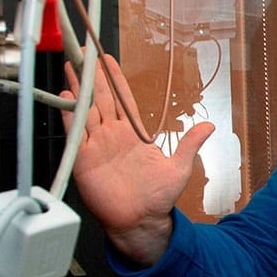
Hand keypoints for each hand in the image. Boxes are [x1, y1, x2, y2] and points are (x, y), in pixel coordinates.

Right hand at [61, 53, 213, 266]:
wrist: (140, 222)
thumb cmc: (157, 199)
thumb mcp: (179, 167)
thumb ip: (190, 144)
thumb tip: (210, 126)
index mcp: (133, 134)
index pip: (122, 99)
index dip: (115, 80)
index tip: (107, 60)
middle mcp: (112, 136)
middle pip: (101, 99)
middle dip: (92, 76)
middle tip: (84, 54)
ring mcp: (96, 146)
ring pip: (86, 110)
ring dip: (78, 89)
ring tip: (72, 67)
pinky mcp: (83, 159)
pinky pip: (75, 133)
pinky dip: (69, 115)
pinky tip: (66, 97)